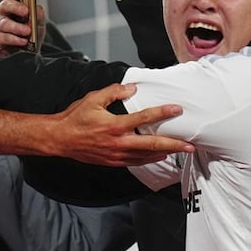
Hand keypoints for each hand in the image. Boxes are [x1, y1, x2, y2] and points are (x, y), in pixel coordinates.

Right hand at [0, 0, 45, 56]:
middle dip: (16, 8)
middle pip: (4, 5)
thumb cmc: (30, 35)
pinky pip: (1, 36)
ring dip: (16, 27)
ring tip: (27, 31)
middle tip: (26, 12)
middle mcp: (1, 12)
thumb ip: (38, 15)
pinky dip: (13, 39)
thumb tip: (37, 9)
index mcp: (11, 3)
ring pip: (3, 23)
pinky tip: (21, 41)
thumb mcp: (38, 23)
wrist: (27, 53)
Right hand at [53, 83, 192, 165]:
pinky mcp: (112, 161)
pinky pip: (136, 162)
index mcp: (114, 125)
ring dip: (164, 153)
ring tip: (179, 151)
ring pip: (146, 156)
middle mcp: (118, 142)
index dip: (162, 112)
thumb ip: (114, 92)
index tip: (177, 109)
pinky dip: (149, 159)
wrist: (60, 139)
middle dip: (174, 145)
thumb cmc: (75, 118)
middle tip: (190, 145)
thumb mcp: (93, 99)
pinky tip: (158, 156)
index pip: (144, 118)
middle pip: (152, 145)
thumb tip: (132, 89)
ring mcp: (116, 154)